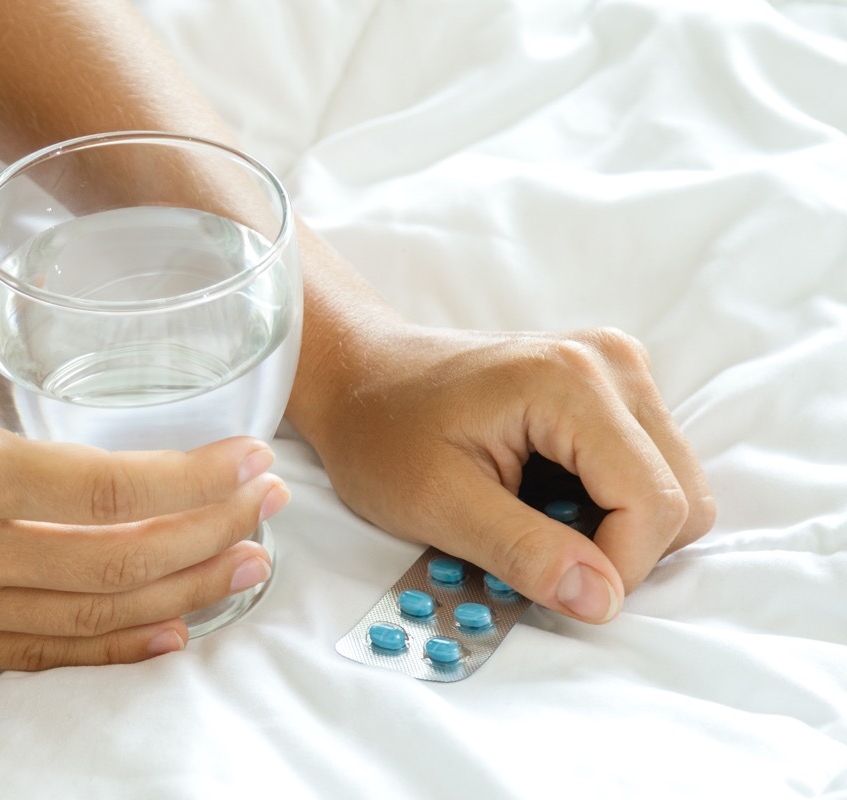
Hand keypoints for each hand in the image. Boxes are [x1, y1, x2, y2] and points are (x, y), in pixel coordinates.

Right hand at [0, 299, 287, 668]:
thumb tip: (19, 308)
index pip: (108, 490)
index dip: (196, 481)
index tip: (254, 462)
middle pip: (118, 561)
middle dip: (212, 535)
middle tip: (273, 511)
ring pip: (89, 618)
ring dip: (182, 595)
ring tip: (250, 570)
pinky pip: (35, 656)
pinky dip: (110, 648)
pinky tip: (169, 632)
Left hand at [305, 324, 715, 623]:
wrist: (360, 374)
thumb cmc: (381, 431)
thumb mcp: (436, 503)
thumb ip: (522, 552)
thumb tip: (602, 600)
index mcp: (572, 382)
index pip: (656, 504)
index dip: (617, 569)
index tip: (553, 588)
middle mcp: (613, 363)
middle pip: (681, 497)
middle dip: (621, 550)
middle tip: (538, 556)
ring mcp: (618, 368)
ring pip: (672, 486)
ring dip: (614, 528)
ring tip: (532, 519)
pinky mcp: (612, 385)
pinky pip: (647, 468)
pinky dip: (607, 502)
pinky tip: (543, 495)